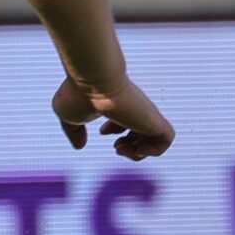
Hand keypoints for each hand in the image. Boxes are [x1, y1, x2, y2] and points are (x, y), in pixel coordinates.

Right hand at [53, 74, 175, 160]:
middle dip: (130, 147)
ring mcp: (145, 114)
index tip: (103, 132)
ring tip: (122, 148)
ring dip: (138, 154)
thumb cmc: (78, 94)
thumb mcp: (68, 117)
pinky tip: (136, 147)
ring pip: (157, 139)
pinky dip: (154, 151)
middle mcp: (134, 108)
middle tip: (116, 146)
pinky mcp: (154, 119)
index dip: (117, 133)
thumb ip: (73, 132)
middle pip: (143, 133)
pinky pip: (166, 140)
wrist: (93, 81)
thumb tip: (80, 146)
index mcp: (117, 104)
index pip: (128, 120)